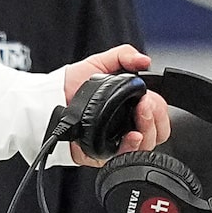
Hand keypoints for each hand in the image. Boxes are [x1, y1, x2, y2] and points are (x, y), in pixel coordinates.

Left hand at [56, 45, 171, 164]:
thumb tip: (145, 60)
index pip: (159, 115)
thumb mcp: (101, 63)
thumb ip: (124, 55)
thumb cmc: (73, 84)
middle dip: (155, 120)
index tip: (148, 99)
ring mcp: (117, 141)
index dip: (159, 109)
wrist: (52, 99)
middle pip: (157, 133)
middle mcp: (128, 126)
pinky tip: (132, 137)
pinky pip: (125, 157)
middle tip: (144, 108)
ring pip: (147, 147)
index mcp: (132, 107)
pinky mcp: (105, 154)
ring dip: (147, 133)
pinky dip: (133, 148)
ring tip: (138, 121)